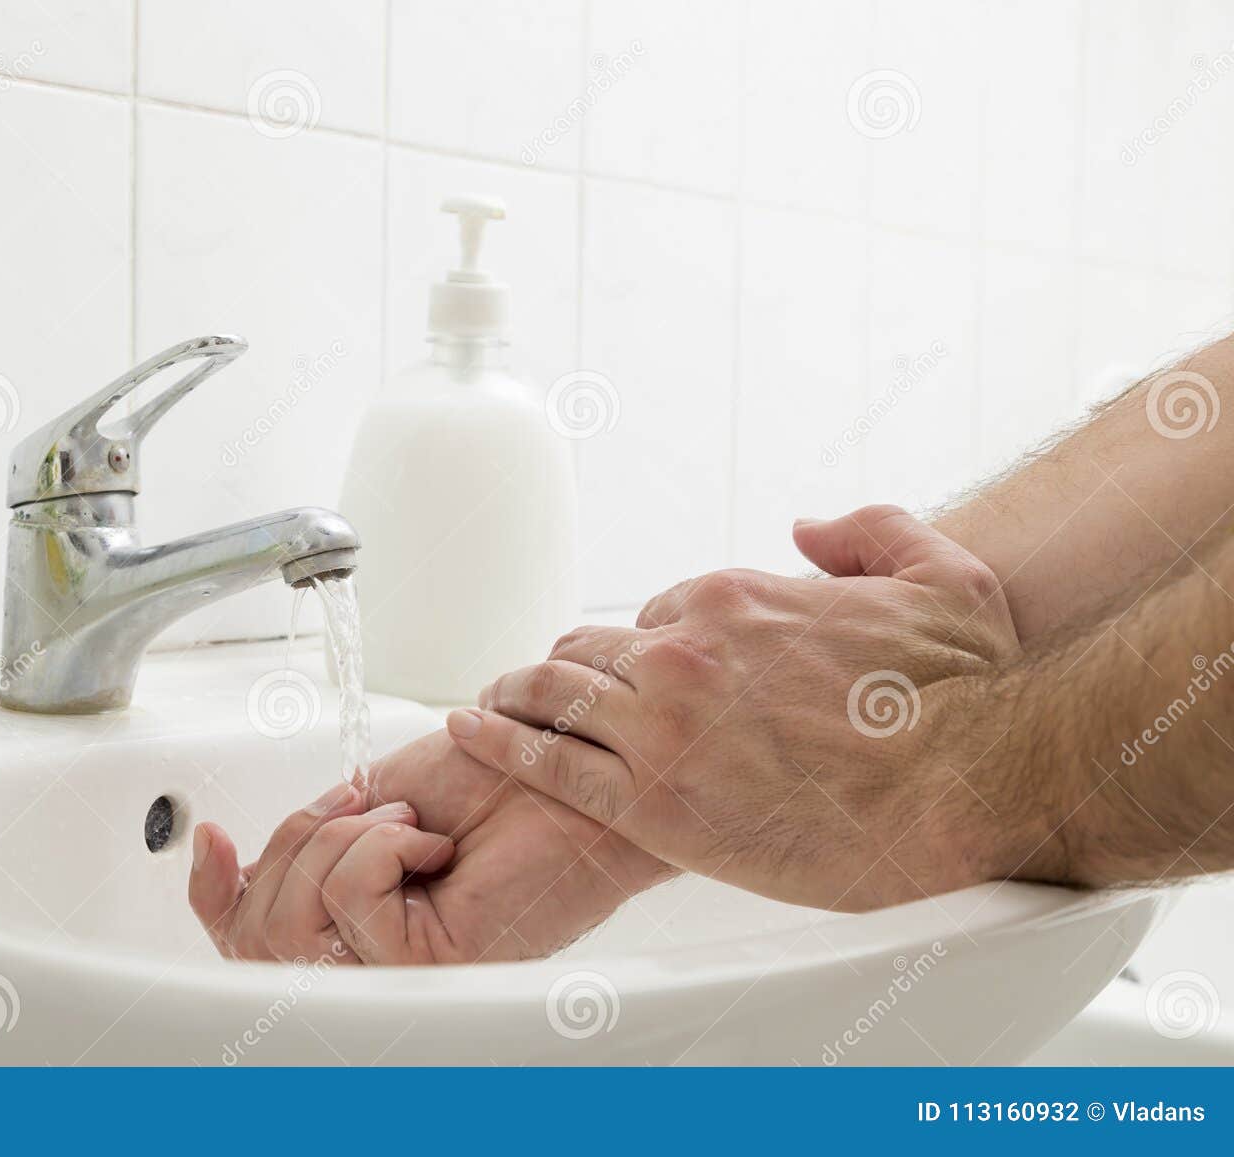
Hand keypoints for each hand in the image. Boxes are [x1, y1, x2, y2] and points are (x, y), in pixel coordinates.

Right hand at [189, 730, 673, 962]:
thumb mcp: (369, 800)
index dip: (211, 897)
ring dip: (340, 839)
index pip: (251, 941)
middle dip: (293, 843)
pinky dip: (381, 845)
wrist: (562, 770)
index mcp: (350, 925)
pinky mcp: (425, 965)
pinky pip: (350, 899)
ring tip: (408, 822)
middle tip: (360, 806)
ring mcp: (394, 973)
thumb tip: (217, 846)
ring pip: (293, 921)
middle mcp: (366, 963)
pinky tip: (433, 841)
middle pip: (258, 933)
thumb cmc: (490, 780)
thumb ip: (305, 836)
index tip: (209, 837)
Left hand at [444, 505, 1040, 911]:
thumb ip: (867, 531)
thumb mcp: (941, 575)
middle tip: (550, 691)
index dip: (649, 646)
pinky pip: (546, 763)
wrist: (971, 788)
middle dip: (572, 667)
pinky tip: (470, 729)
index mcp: (736, 600)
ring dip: (520, 695)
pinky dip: (500, 742)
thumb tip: (805, 527)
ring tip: (496, 701)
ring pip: (555, 698)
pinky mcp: (649, 801)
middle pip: (590, 652)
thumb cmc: (965, 694)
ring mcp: (659, 727)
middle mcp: (683, 652)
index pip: (655, 615)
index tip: (648, 675)